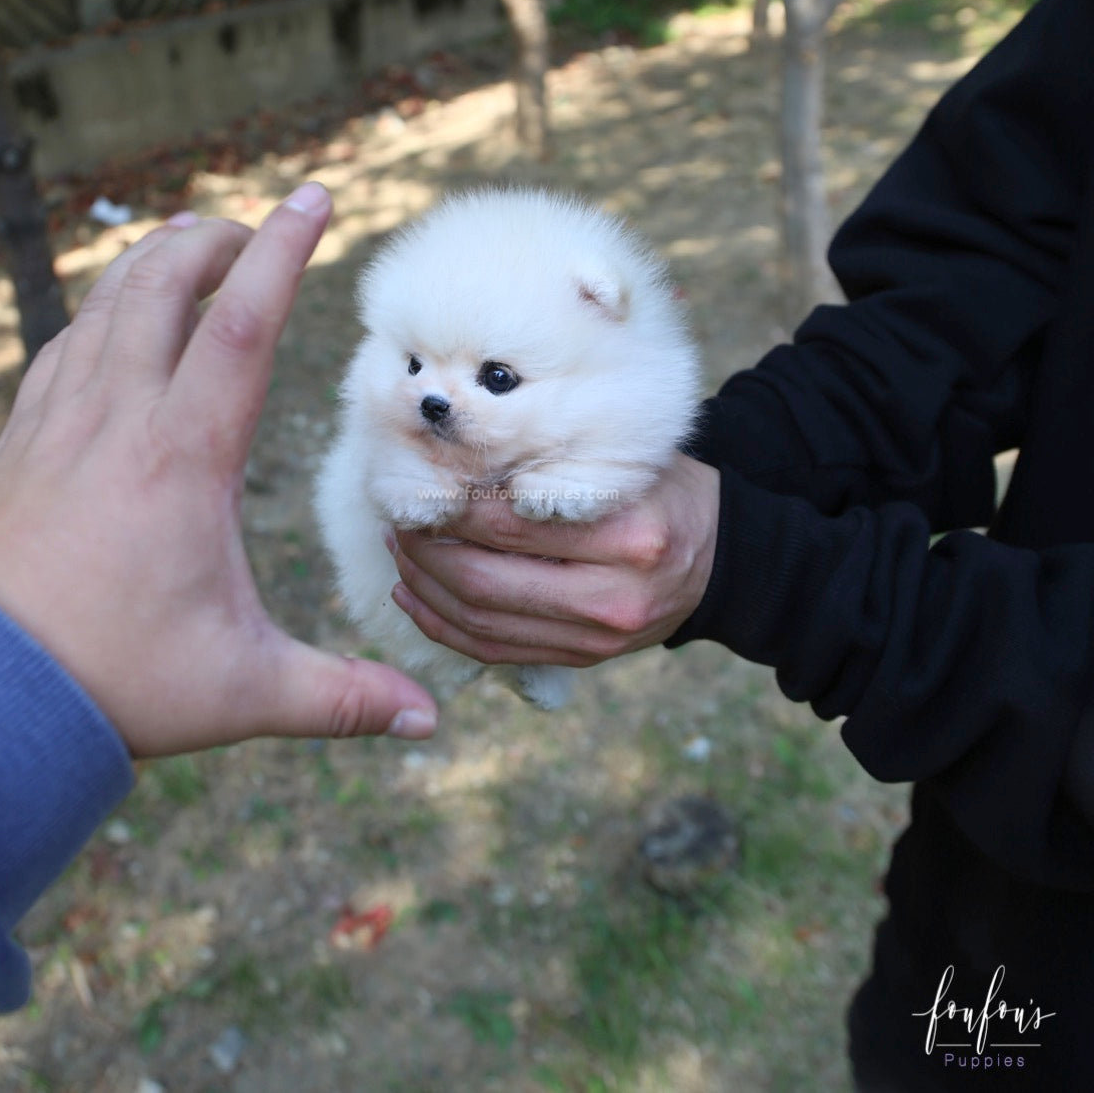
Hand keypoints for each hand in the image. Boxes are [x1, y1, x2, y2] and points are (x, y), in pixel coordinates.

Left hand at [0, 183, 437, 755]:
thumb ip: (340, 698)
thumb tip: (429, 723)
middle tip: (258, 230)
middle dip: (217, 237)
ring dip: (158, 261)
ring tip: (199, 253)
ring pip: (107, 300)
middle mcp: (117, 417)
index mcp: (181, 457)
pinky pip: (66, 340)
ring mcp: (59, 419)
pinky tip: (118, 319)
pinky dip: (103, 306)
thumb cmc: (109, 683)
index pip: (239, 323)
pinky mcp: (22, 437)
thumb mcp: (240, 692)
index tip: (313, 196)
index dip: (282, 251)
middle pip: (164, 282)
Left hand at [388, 454, 719, 667]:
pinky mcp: (581, 660)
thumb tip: (460, 462)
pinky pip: (495, 652)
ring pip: (482, 624)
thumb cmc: (666, 494)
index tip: (419, 482)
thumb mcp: (625, 465)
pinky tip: (416, 597)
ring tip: (400, 552)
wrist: (725, 559)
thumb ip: (554, 466)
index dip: (452, 507)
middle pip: (487, 582)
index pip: (512, 525)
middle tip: (398, 518)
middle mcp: (611, 599)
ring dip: (427, 589)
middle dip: (427, 551)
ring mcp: (596, 640)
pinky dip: (445, 626)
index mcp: (628, 539)